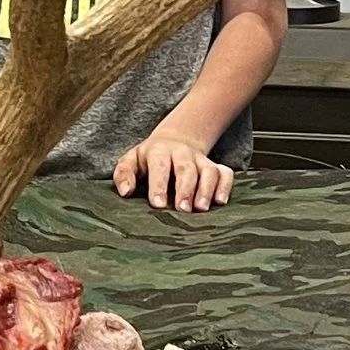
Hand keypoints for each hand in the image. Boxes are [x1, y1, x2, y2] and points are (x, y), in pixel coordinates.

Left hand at [114, 132, 235, 213]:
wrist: (176, 140)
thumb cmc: (151, 158)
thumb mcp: (131, 161)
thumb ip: (124, 174)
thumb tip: (125, 191)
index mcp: (159, 152)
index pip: (160, 166)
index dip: (159, 185)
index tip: (158, 204)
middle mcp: (182, 154)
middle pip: (186, 169)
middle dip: (185, 189)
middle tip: (182, 209)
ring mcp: (201, 160)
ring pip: (208, 171)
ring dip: (206, 189)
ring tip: (201, 208)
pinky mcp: (215, 167)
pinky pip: (225, 174)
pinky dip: (225, 186)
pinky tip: (220, 201)